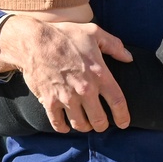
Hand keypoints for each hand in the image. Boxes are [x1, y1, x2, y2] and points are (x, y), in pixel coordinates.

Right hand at [0, 15, 133, 132]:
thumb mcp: (94, 33)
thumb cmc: (65, 36)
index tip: (124, 123)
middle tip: (102, 124)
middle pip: (99, 119)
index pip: (117, 101)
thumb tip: (129, 57)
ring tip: (86, 124)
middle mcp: (85, 89)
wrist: (33, 41)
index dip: (123, 116)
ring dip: (85, 127)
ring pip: (80, 124)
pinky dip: (63, 128)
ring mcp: (66, 97)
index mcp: (99, 74)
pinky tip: (66, 126)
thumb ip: (114, 46)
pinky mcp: (49, 101)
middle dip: (103, 125)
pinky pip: (58, 123)